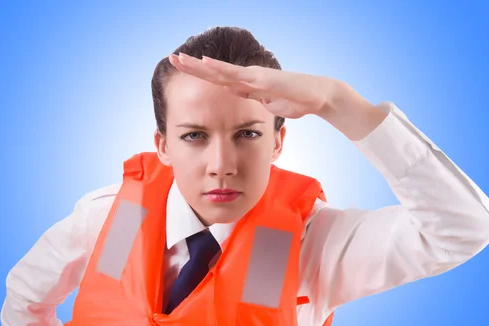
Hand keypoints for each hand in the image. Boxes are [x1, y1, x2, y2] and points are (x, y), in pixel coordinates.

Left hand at [168, 53, 341, 119]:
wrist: (317, 96)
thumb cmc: (294, 100)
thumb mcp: (266, 103)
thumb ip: (251, 98)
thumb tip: (237, 96)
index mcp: (246, 85)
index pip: (217, 79)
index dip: (199, 74)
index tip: (181, 70)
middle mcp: (247, 77)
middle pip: (213, 72)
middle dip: (191, 67)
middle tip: (171, 59)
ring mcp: (253, 77)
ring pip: (220, 71)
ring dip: (198, 65)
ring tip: (179, 59)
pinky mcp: (261, 79)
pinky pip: (236, 74)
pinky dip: (219, 68)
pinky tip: (205, 62)